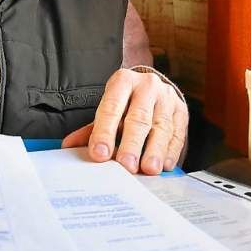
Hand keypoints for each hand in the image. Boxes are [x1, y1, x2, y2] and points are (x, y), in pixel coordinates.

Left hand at [61, 69, 187, 174]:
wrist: (152, 87)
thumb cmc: (126, 102)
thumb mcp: (108, 109)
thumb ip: (91, 129)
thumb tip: (69, 146)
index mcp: (122, 81)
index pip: (111, 108)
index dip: (104, 132)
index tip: (100, 153)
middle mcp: (146, 86)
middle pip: (139, 118)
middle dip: (132, 144)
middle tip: (126, 166)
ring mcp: (167, 97)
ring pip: (161, 126)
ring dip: (154, 150)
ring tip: (148, 169)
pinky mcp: (182, 110)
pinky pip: (178, 132)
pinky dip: (171, 151)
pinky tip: (164, 165)